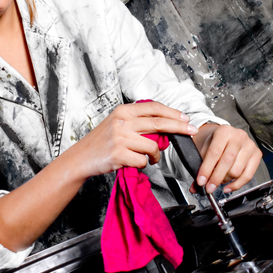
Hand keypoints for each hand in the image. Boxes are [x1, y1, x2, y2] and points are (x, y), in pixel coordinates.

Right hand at [72, 101, 198, 177]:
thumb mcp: (117, 123)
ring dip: (155, 155)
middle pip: (159, 123)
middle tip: (191, 130)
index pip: (154, 107)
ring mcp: (120, 138)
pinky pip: (143, 161)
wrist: (81, 158)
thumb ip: (137, 121)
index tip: (185, 118)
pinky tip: (134, 163)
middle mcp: (122, 121)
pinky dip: (143, 165)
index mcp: (123, 111)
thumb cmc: (101, 142)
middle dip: (179, 127)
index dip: (172, 112)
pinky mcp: (119, 154)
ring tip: (149, 158)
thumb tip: (164, 126)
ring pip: (153, 146)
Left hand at [192, 123, 261, 194]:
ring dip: (225, 180)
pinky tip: (228, 187)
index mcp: (224, 131)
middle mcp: (239, 136)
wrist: (226, 136)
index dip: (206, 169)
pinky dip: (236, 185)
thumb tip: (195, 188)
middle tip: (209, 187)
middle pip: (227, 161)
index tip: (201, 181)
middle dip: (216, 178)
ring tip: (218, 181)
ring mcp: (250, 145)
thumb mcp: (204, 150)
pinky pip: (248, 175)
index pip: (214, 152)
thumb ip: (199, 167)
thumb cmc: (215, 143)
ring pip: (237, 170)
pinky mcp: (257, 154)